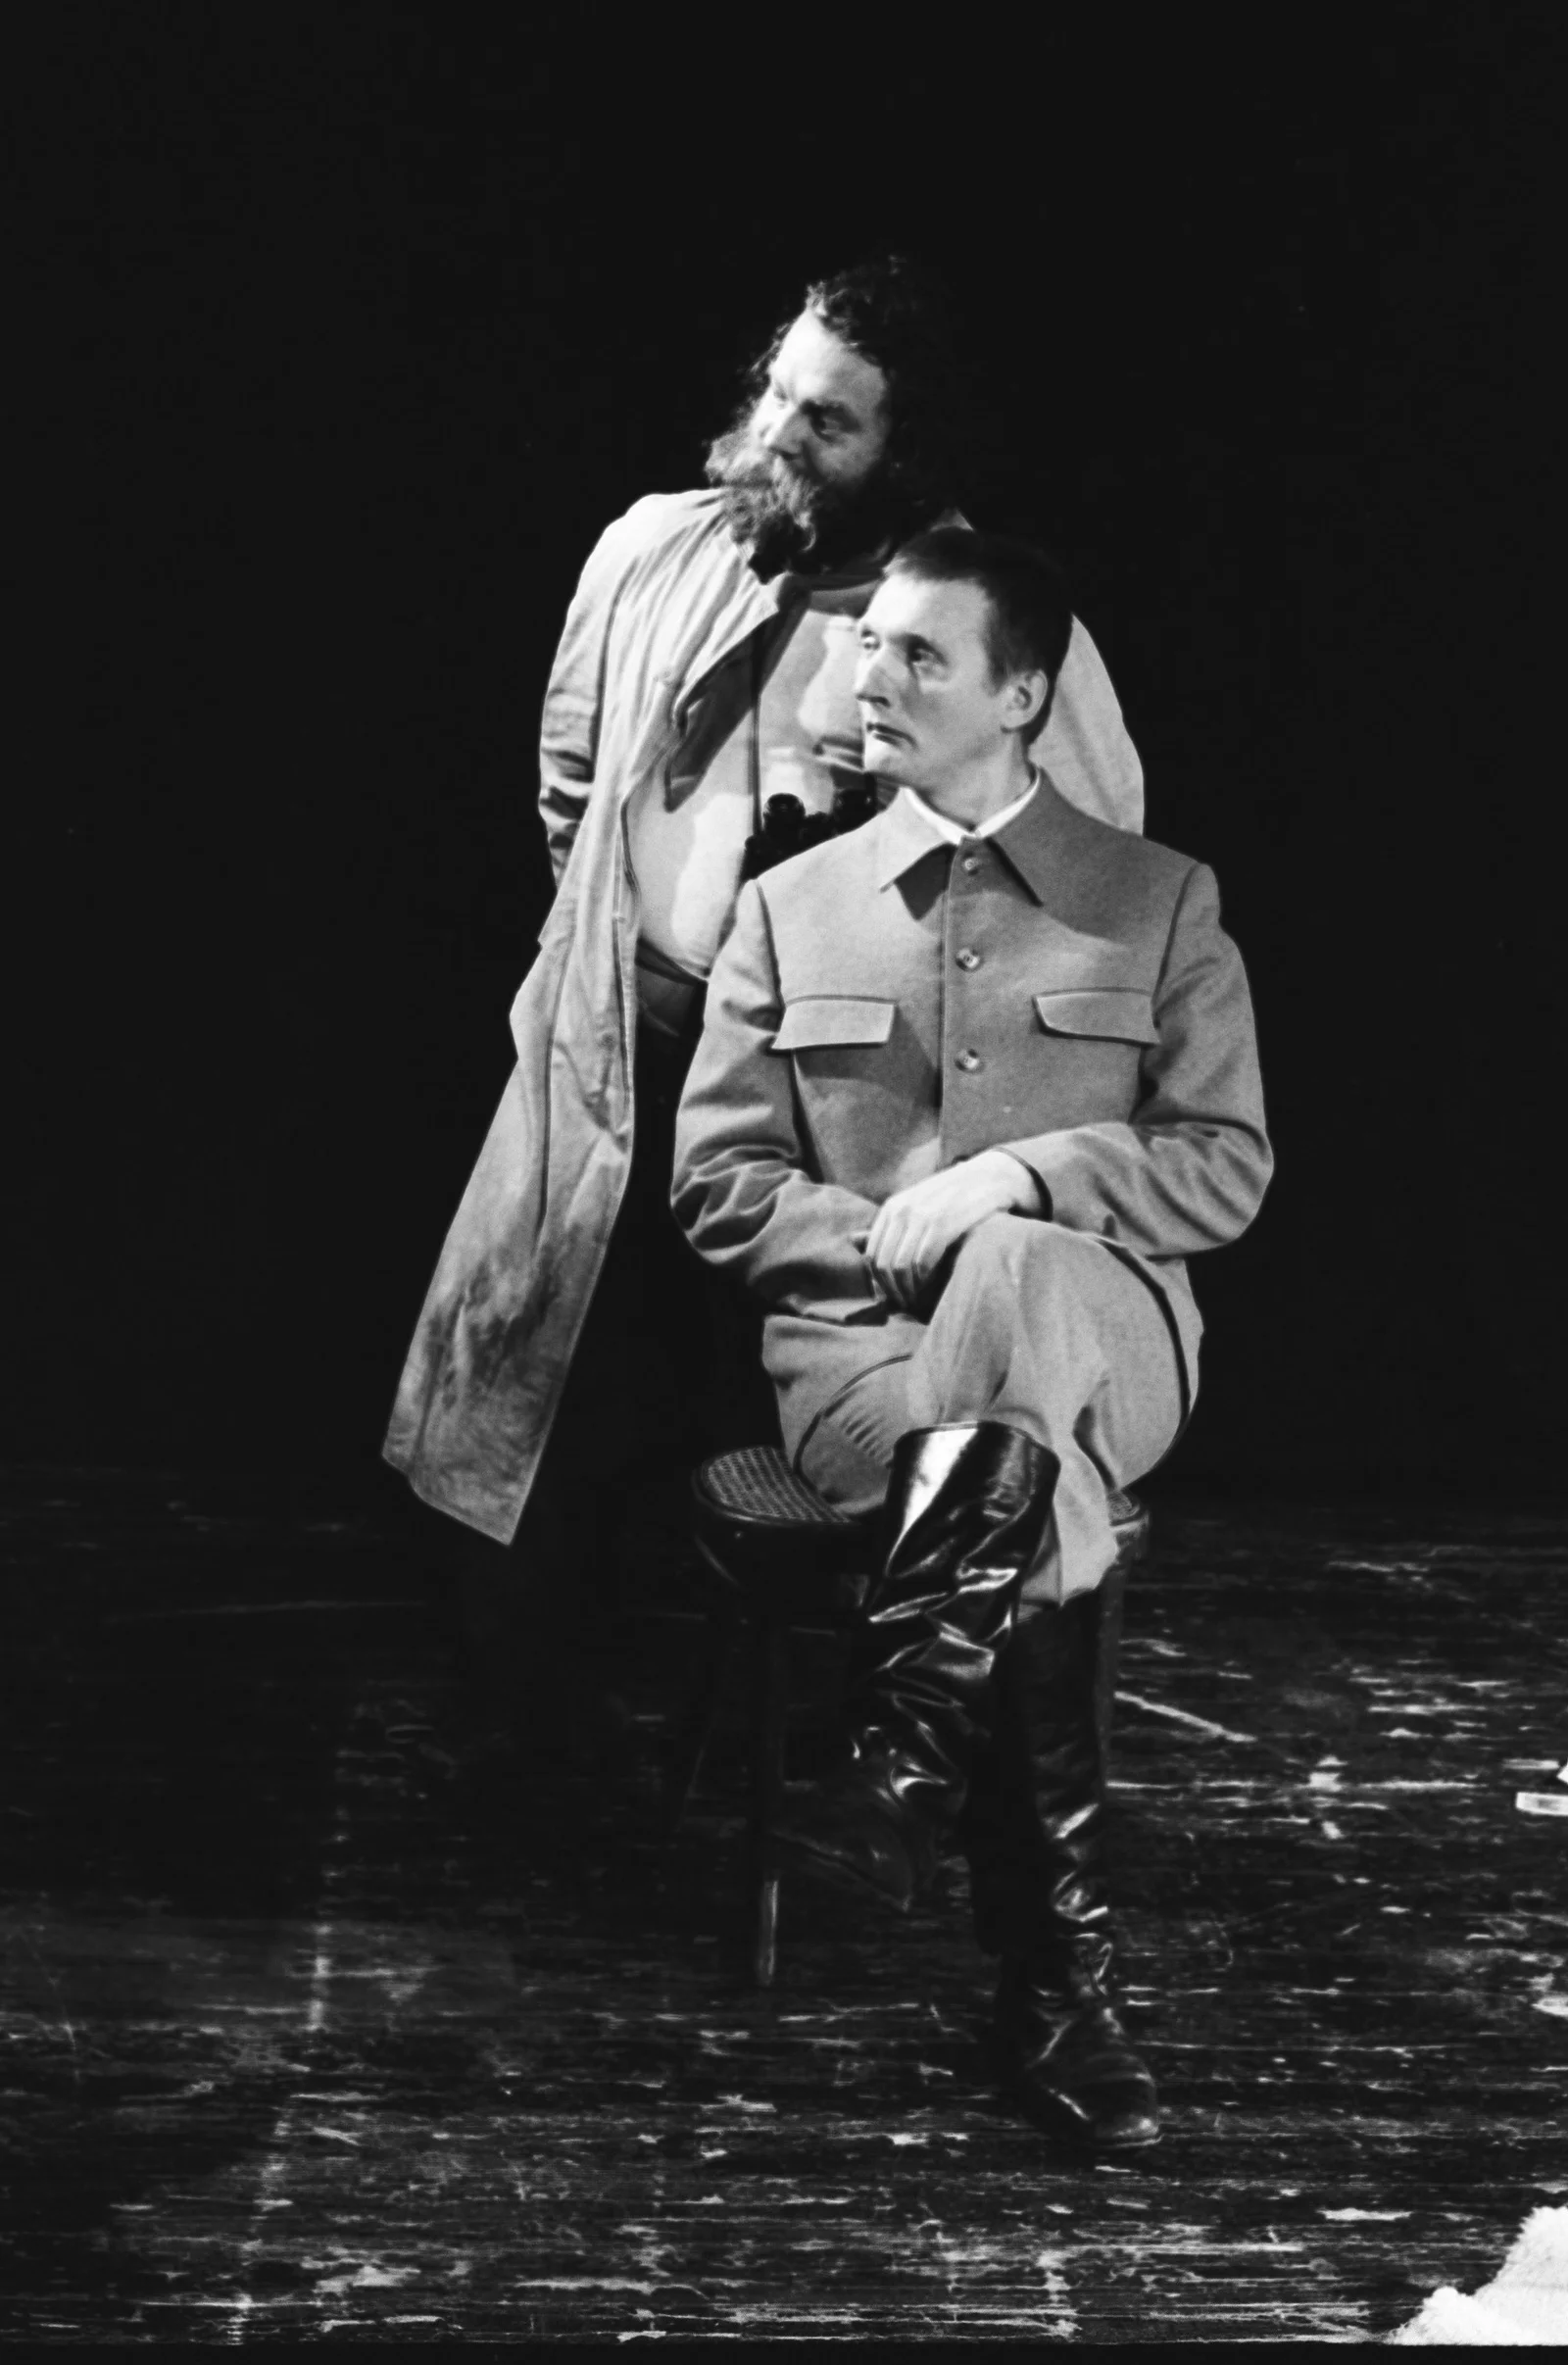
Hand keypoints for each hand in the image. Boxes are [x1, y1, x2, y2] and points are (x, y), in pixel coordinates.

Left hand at [862, 1152, 1042, 1313]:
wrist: (992, 1177)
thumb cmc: (958, 1199)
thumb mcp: (923, 1206)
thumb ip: (901, 1229)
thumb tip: (875, 1259)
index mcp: (892, 1208)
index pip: (871, 1256)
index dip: (880, 1283)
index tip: (896, 1299)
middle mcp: (900, 1210)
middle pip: (883, 1265)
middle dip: (894, 1292)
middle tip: (909, 1307)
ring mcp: (920, 1216)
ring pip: (900, 1267)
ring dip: (909, 1291)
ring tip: (921, 1302)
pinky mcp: (941, 1222)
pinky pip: (922, 1262)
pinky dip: (925, 1281)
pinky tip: (934, 1287)